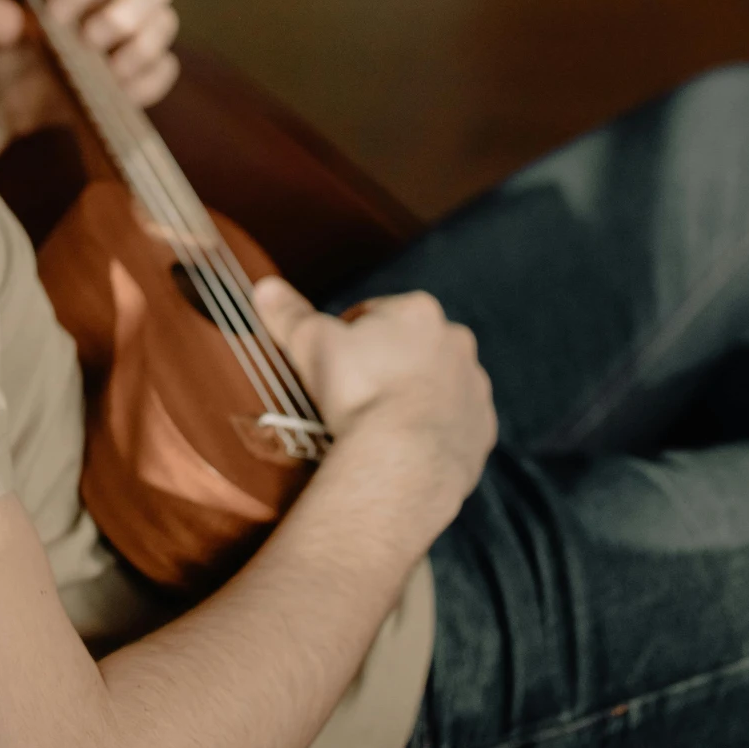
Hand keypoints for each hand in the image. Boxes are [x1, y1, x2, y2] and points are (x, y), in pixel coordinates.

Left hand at [0, 0, 179, 162]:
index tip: (53, 19)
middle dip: (128, 14)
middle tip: (90, 41)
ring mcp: (128, 35)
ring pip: (165, 23)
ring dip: (141, 49)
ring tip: (107, 74)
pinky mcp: (137, 72)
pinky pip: (163, 69)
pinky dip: (145, 83)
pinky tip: (116, 94)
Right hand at [254, 279, 495, 522]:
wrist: (405, 461)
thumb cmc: (358, 393)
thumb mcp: (311, 344)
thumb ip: (289, 313)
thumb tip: (265, 286)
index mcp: (418, 312)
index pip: (374, 314)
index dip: (347, 337)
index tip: (332, 364)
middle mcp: (456, 342)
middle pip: (410, 347)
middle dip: (386, 364)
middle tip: (354, 394)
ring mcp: (474, 388)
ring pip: (437, 384)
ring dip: (413, 396)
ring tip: (380, 423)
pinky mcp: (483, 430)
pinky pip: (455, 424)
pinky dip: (433, 431)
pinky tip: (407, 446)